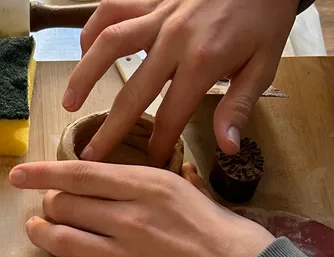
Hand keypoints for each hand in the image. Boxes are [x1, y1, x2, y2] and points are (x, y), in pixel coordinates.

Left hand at [10, 160, 273, 256]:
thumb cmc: (232, 238)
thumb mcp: (193, 192)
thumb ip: (154, 185)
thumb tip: (131, 178)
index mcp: (148, 186)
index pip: (80, 174)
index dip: (42, 172)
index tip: (18, 174)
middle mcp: (130, 218)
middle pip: (65, 204)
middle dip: (49, 204)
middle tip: (49, 207)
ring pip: (61, 240)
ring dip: (40, 233)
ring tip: (35, 230)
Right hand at [64, 0, 296, 163]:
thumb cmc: (264, 17)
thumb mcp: (264, 64)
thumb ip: (239, 106)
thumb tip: (227, 147)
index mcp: (202, 62)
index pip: (172, 115)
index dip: (159, 143)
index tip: (148, 164)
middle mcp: (172, 40)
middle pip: (132, 92)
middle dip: (110, 128)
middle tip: (91, 155)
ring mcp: (156, 15)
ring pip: (108, 45)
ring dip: (84, 76)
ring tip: (69, 104)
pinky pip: (111, 10)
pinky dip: (93, 30)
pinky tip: (85, 52)